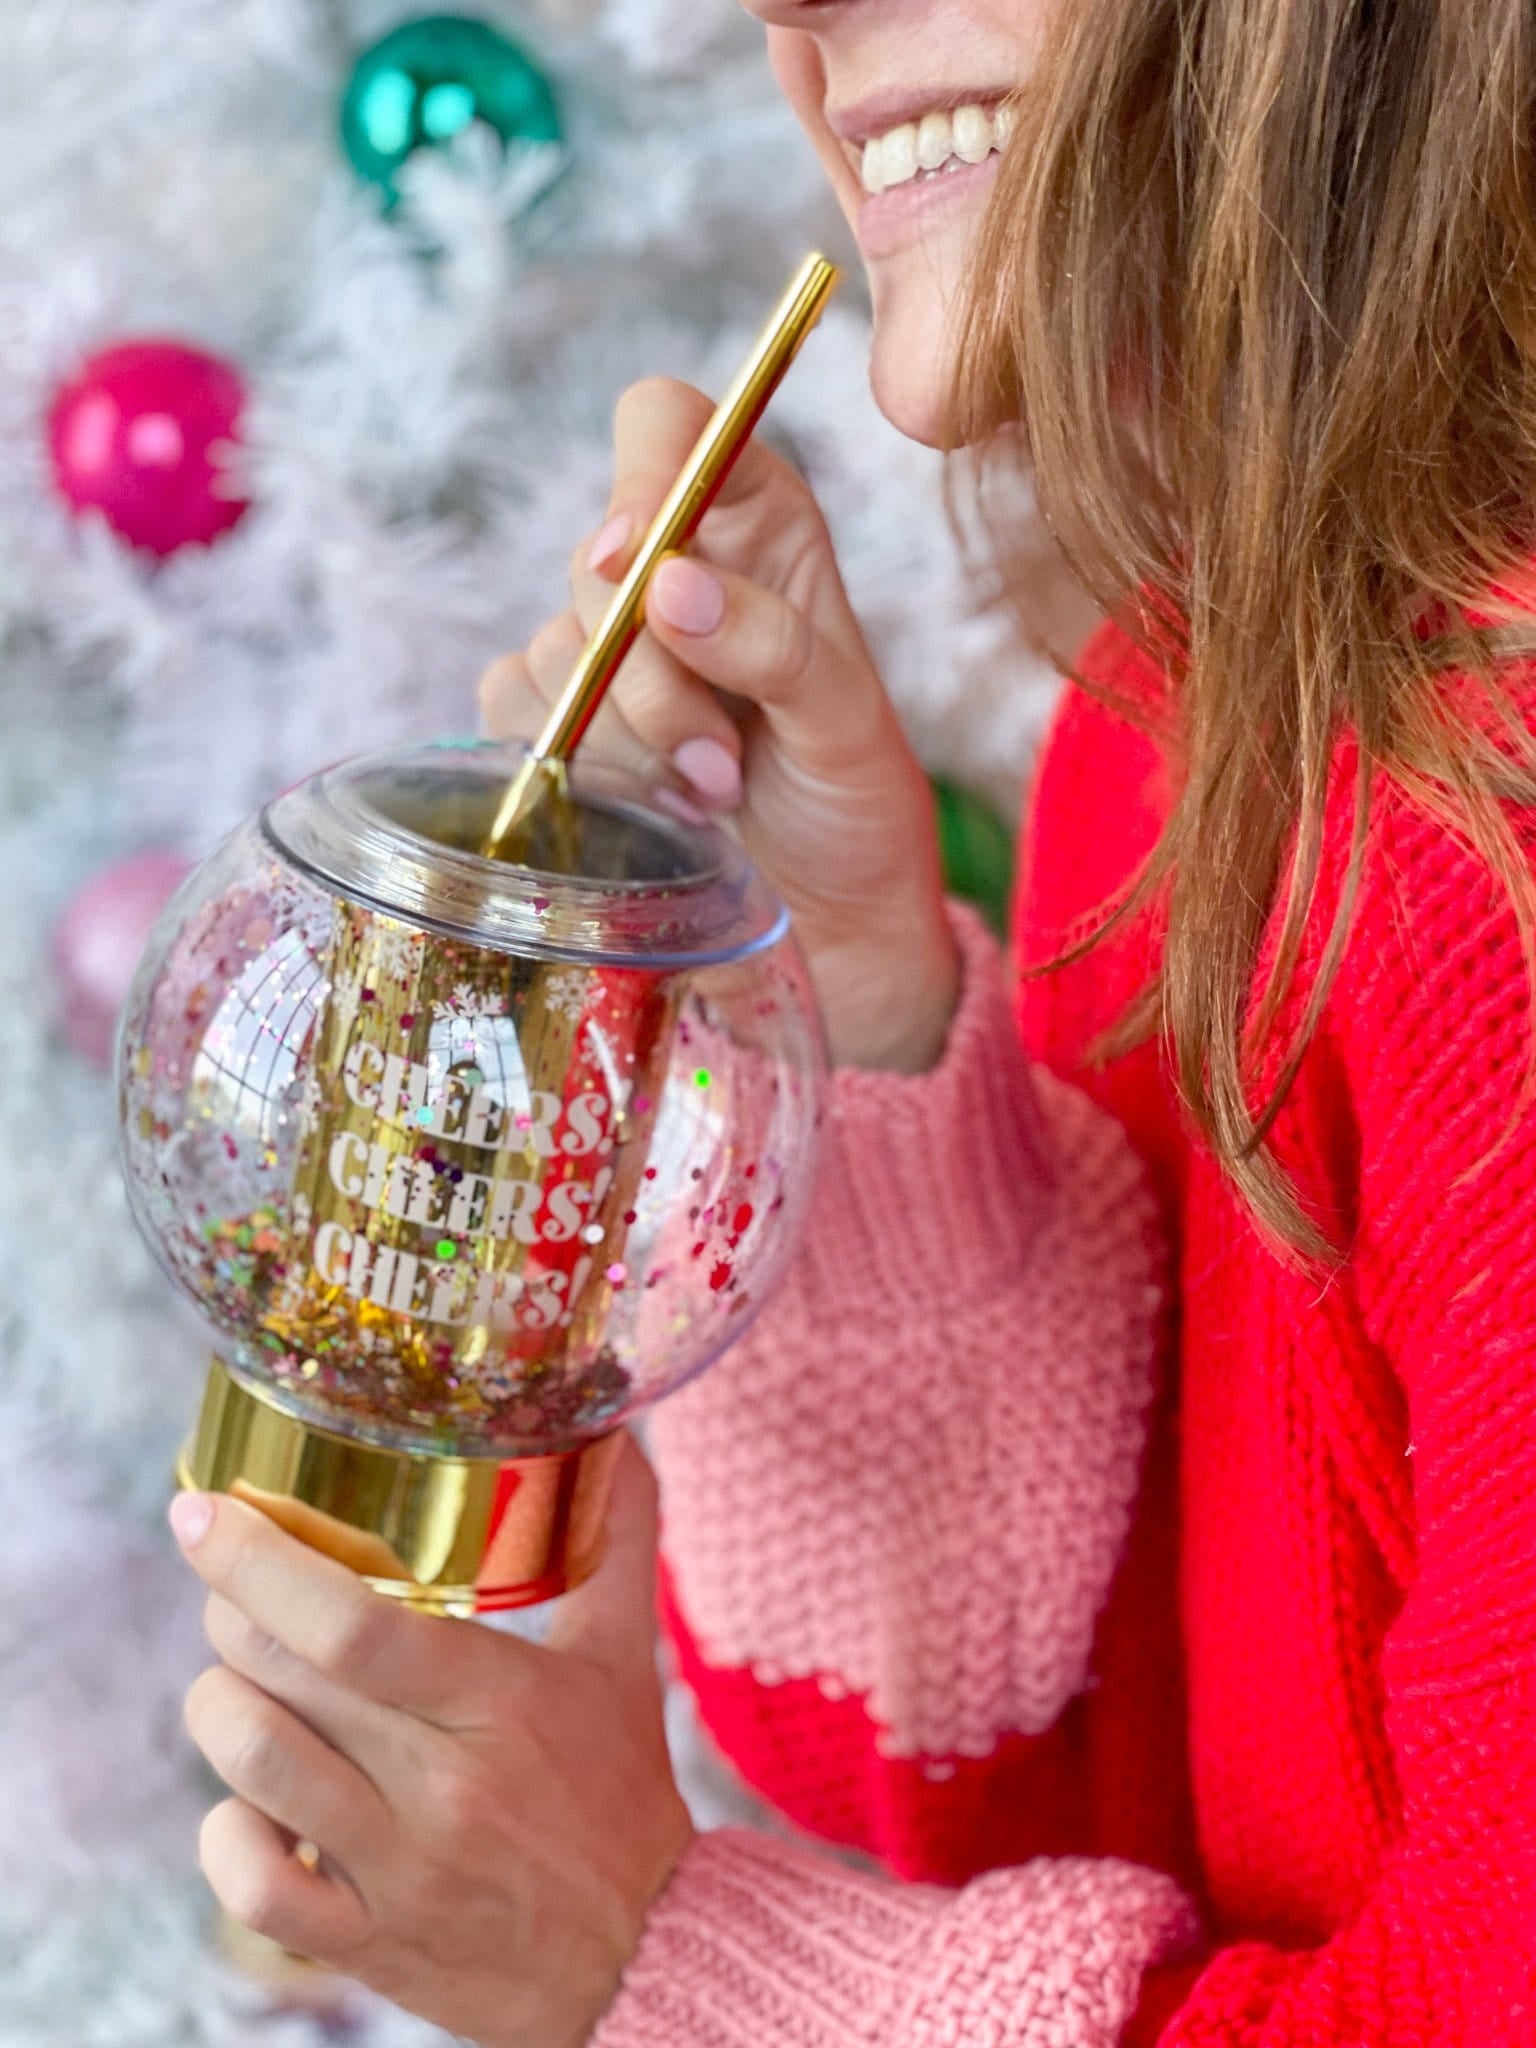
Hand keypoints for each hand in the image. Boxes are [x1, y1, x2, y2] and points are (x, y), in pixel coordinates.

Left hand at [172, 1440, 691, 2047]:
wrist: (644, 1952)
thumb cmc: (621, 1786)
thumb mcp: (626, 1655)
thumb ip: (621, 1535)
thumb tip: (622, 1433)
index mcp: (500, 1698)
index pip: (351, 1622)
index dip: (258, 1560)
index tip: (202, 1514)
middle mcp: (442, 1783)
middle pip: (281, 1675)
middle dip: (232, 1614)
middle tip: (237, 1590)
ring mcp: (399, 1869)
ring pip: (252, 1765)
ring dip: (219, 1707)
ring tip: (240, 1685)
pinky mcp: (369, 1944)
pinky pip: (252, 1890)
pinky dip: (226, 1834)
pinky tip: (250, 1804)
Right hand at [480, 377, 959, 1074]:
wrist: (827, 929)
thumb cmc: (856, 811)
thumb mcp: (847, 724)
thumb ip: (776, 645)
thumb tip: (669, 584)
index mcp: (757, 528)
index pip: (669, 426)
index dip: (643, 472)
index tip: (643, 562)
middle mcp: (673, 572)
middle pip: (596, 559)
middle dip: (651, 673)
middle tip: (721, 757)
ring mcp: (606, 652)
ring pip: (552, 649)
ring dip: (628, 740)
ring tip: (710, 795)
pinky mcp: (558, 726)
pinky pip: (511, 712)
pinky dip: (573, 768)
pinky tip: (645, 808)